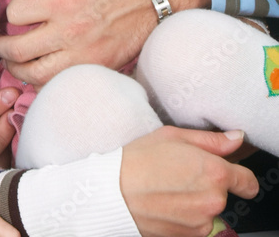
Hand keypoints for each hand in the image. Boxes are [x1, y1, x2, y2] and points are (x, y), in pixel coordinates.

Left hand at [0, 0, 208, 86]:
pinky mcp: (95, 70)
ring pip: (34, 75)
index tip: (10, 9)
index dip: (8, 9)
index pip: (16, 13)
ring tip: (15, 56)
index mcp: (62, 1)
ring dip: (17, 68)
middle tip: (0, 39)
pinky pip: (57, 84)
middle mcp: (70, 32)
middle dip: (2, 45)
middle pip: (18, 50)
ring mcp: (83, 56)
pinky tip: (39, 66)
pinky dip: (41, 80)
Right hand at [120, 126, 257, 236]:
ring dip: (197, 201)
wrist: (114, 193)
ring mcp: (203, 222)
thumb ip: (211, 140)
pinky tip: (167, 203)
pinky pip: (198, 224)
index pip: (247, 181)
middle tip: (182, 173)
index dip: (239, 176)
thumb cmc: (139, 160)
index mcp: (214, 172)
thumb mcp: (173, 136)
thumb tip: (236, 138)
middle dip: (209, 184)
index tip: (231, 174)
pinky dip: (187, 215)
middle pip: (224, 193)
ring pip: (210, 209)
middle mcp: (213, 200)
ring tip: (170, 188)